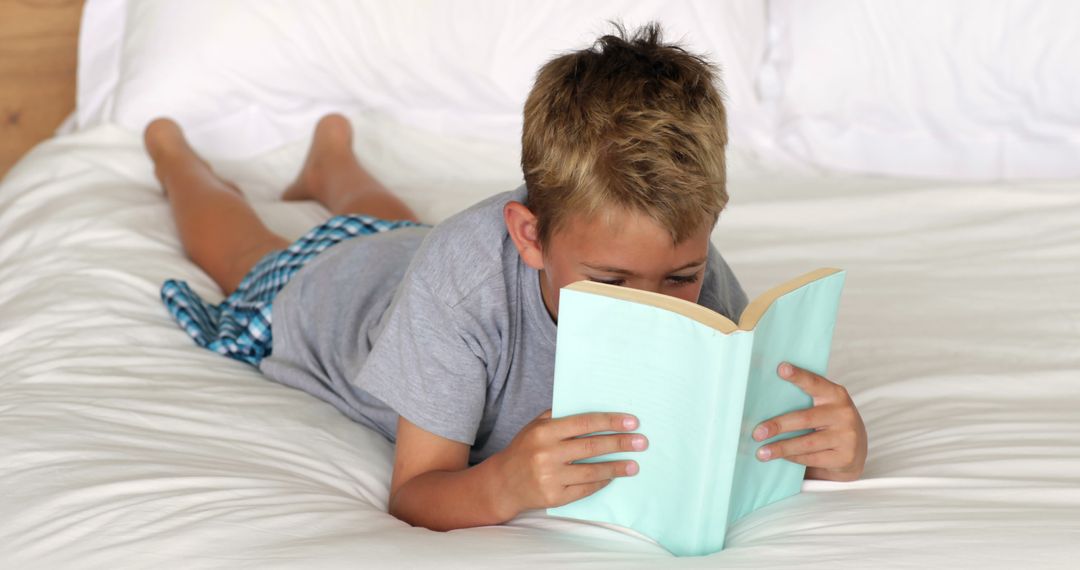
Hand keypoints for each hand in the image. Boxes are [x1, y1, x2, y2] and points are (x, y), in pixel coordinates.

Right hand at [491, 409, 647, 518]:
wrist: (503, 483)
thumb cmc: (524, 449)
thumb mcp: (535, 426)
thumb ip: (559, 415)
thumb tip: (592, 403)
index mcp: (544, 432)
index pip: (584, 423)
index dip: (610, 422)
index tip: (632, 422)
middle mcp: (547, 454)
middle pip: (592, 447)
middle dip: (620, 443)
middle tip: (642, 442)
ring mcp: (550, 477)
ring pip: (592, 471)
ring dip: (617, 467)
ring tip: (634, 464)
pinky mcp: (554, 497)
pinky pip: (585, 489)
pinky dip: (601, 482)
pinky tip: (613, 476)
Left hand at [751, 362, 866, 481]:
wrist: (855, 449)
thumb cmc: (828, 422)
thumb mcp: (823, 406)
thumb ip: (804, 401)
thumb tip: (764, 403)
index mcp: (835, 394)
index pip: (814, 382)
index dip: (798, 376)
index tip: (781, 368)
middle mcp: (843, 413)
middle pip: (804, 419)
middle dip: (778, 426)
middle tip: (757, 433)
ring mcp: (846, 436)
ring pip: (806, 443)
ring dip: (781, 448)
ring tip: (761, 452)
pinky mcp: (845, 456)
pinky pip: (812, 458)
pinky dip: (793, 458)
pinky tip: (780, 458)